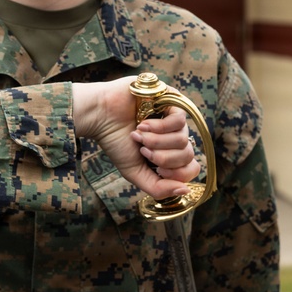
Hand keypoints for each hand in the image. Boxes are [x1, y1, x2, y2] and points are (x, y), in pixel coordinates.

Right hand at [72, 77, 200, 199]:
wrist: (100, 116)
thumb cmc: (115, 142)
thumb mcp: (135, 172)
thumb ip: (158, 188)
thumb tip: (184, 191)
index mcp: (169, 152)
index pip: (191, 168)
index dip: (176, 173)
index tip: (156, 168)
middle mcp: (175, 136)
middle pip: (187, 155)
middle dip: (162, 157)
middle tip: (142, 150)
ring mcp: (174, 118)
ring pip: (183, 139)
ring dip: (157, 142)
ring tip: (139, 134)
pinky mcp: (172, 100)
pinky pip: (180, 120)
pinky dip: (160, 127)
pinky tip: (143, 124)